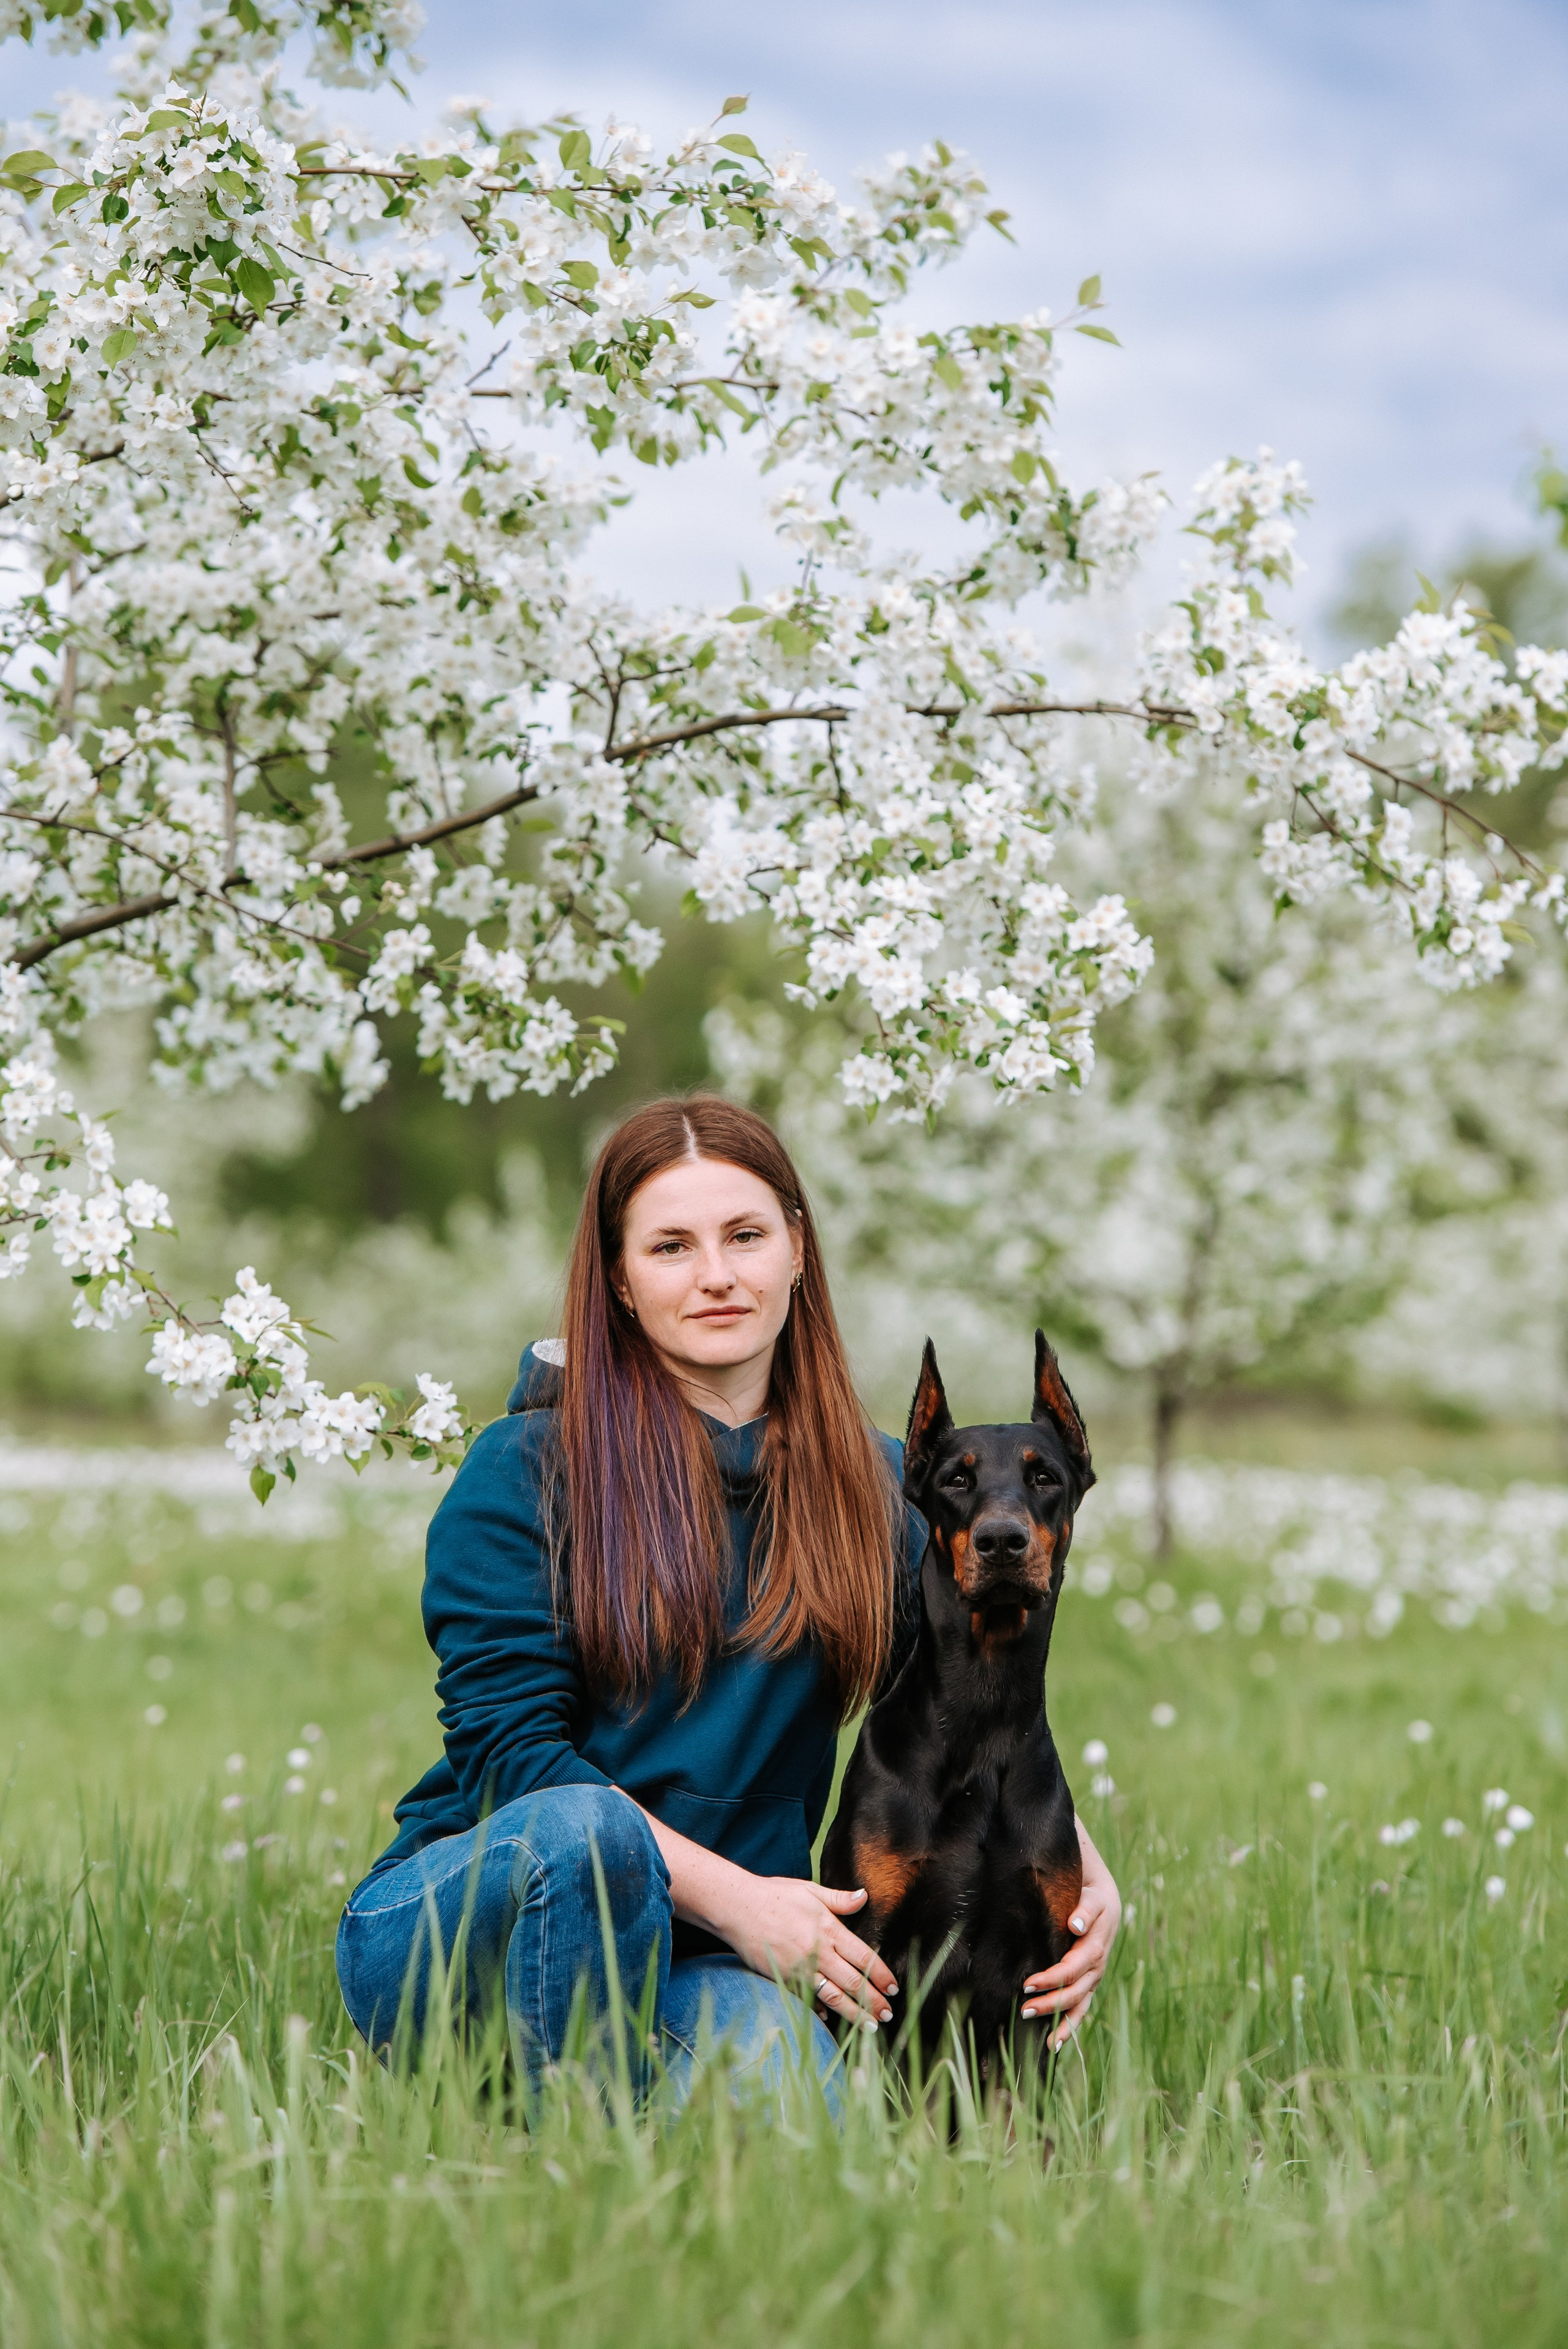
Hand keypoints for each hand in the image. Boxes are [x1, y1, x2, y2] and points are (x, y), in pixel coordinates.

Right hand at [720, 1876, 897, 2025]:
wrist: (738, 1907)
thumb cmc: (775, 1895)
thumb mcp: (810, 1890)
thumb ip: (839, 1899)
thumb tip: (864, 1896)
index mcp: (829, 1929)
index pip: (864, 1957)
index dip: (881, 1975)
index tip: (894, 1989)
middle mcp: (818, 1952)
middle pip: (853, 1982)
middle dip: (874, 2001)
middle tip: (888, 2015)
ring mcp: (800, 1969)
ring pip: (833, 1997)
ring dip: (854, 2013)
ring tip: (870, 2027)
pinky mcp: (783, 1978)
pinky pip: (806, 1999)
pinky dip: (820, 2012)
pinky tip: (831, 2020)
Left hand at [1020, 1817, 1121, 2047]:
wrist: (1103, 1895)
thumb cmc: (1089, 1891)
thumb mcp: (1090, 1893)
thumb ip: (1085, 1908)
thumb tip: (1075, 1924)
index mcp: (1096, 1942)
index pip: (1074, 1967)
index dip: (1053, 1978)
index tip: (1029, 1983)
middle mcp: (1098, 1963)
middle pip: (1076, 1989)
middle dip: (1051, 2001)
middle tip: (1023, 2007)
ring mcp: (1095, 1975)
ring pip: (1080, 2003)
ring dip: (1059, 2018)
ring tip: (1038, 2033)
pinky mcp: (1090, 1982)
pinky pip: (1082, 2008)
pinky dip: (1070, 2026)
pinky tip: (1053, 2043)